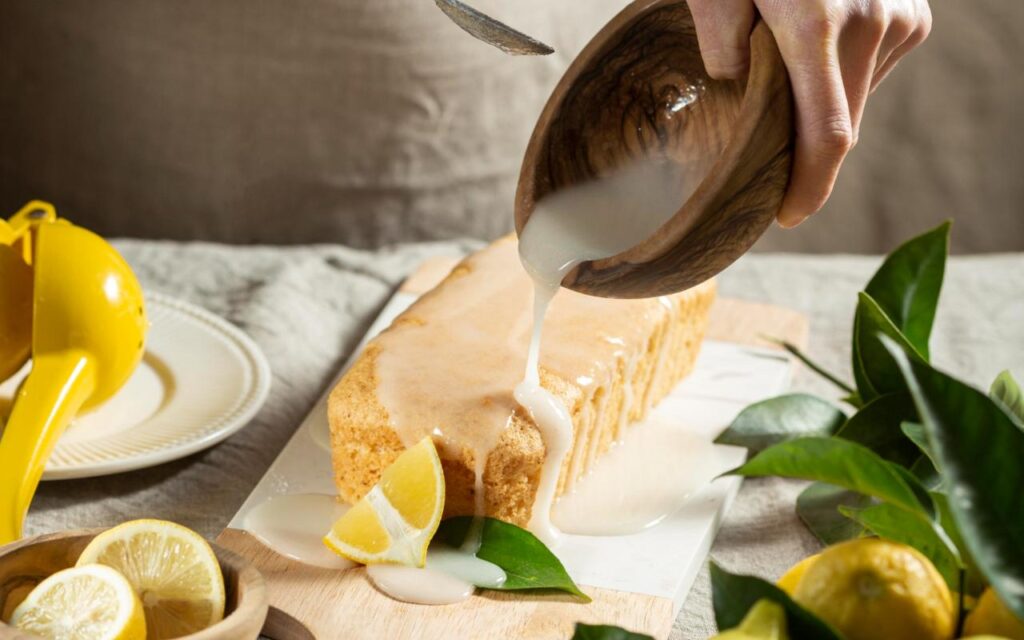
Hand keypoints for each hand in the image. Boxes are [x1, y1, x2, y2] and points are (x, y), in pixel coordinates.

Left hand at [688, 0, 931, 226]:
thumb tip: (738, 85)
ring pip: (856, 100)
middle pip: (842, 127)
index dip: (810, 187)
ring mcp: (901, 17)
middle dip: (804, 148)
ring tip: (787, 56)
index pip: (827, 134)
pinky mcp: (915, 15)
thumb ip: (719, 39)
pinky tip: (818, 40)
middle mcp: (870, 22)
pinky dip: (843, 74)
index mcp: (816, 22)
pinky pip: (872, 72)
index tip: (788, 215)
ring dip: (823, 103)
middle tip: (761, 142)